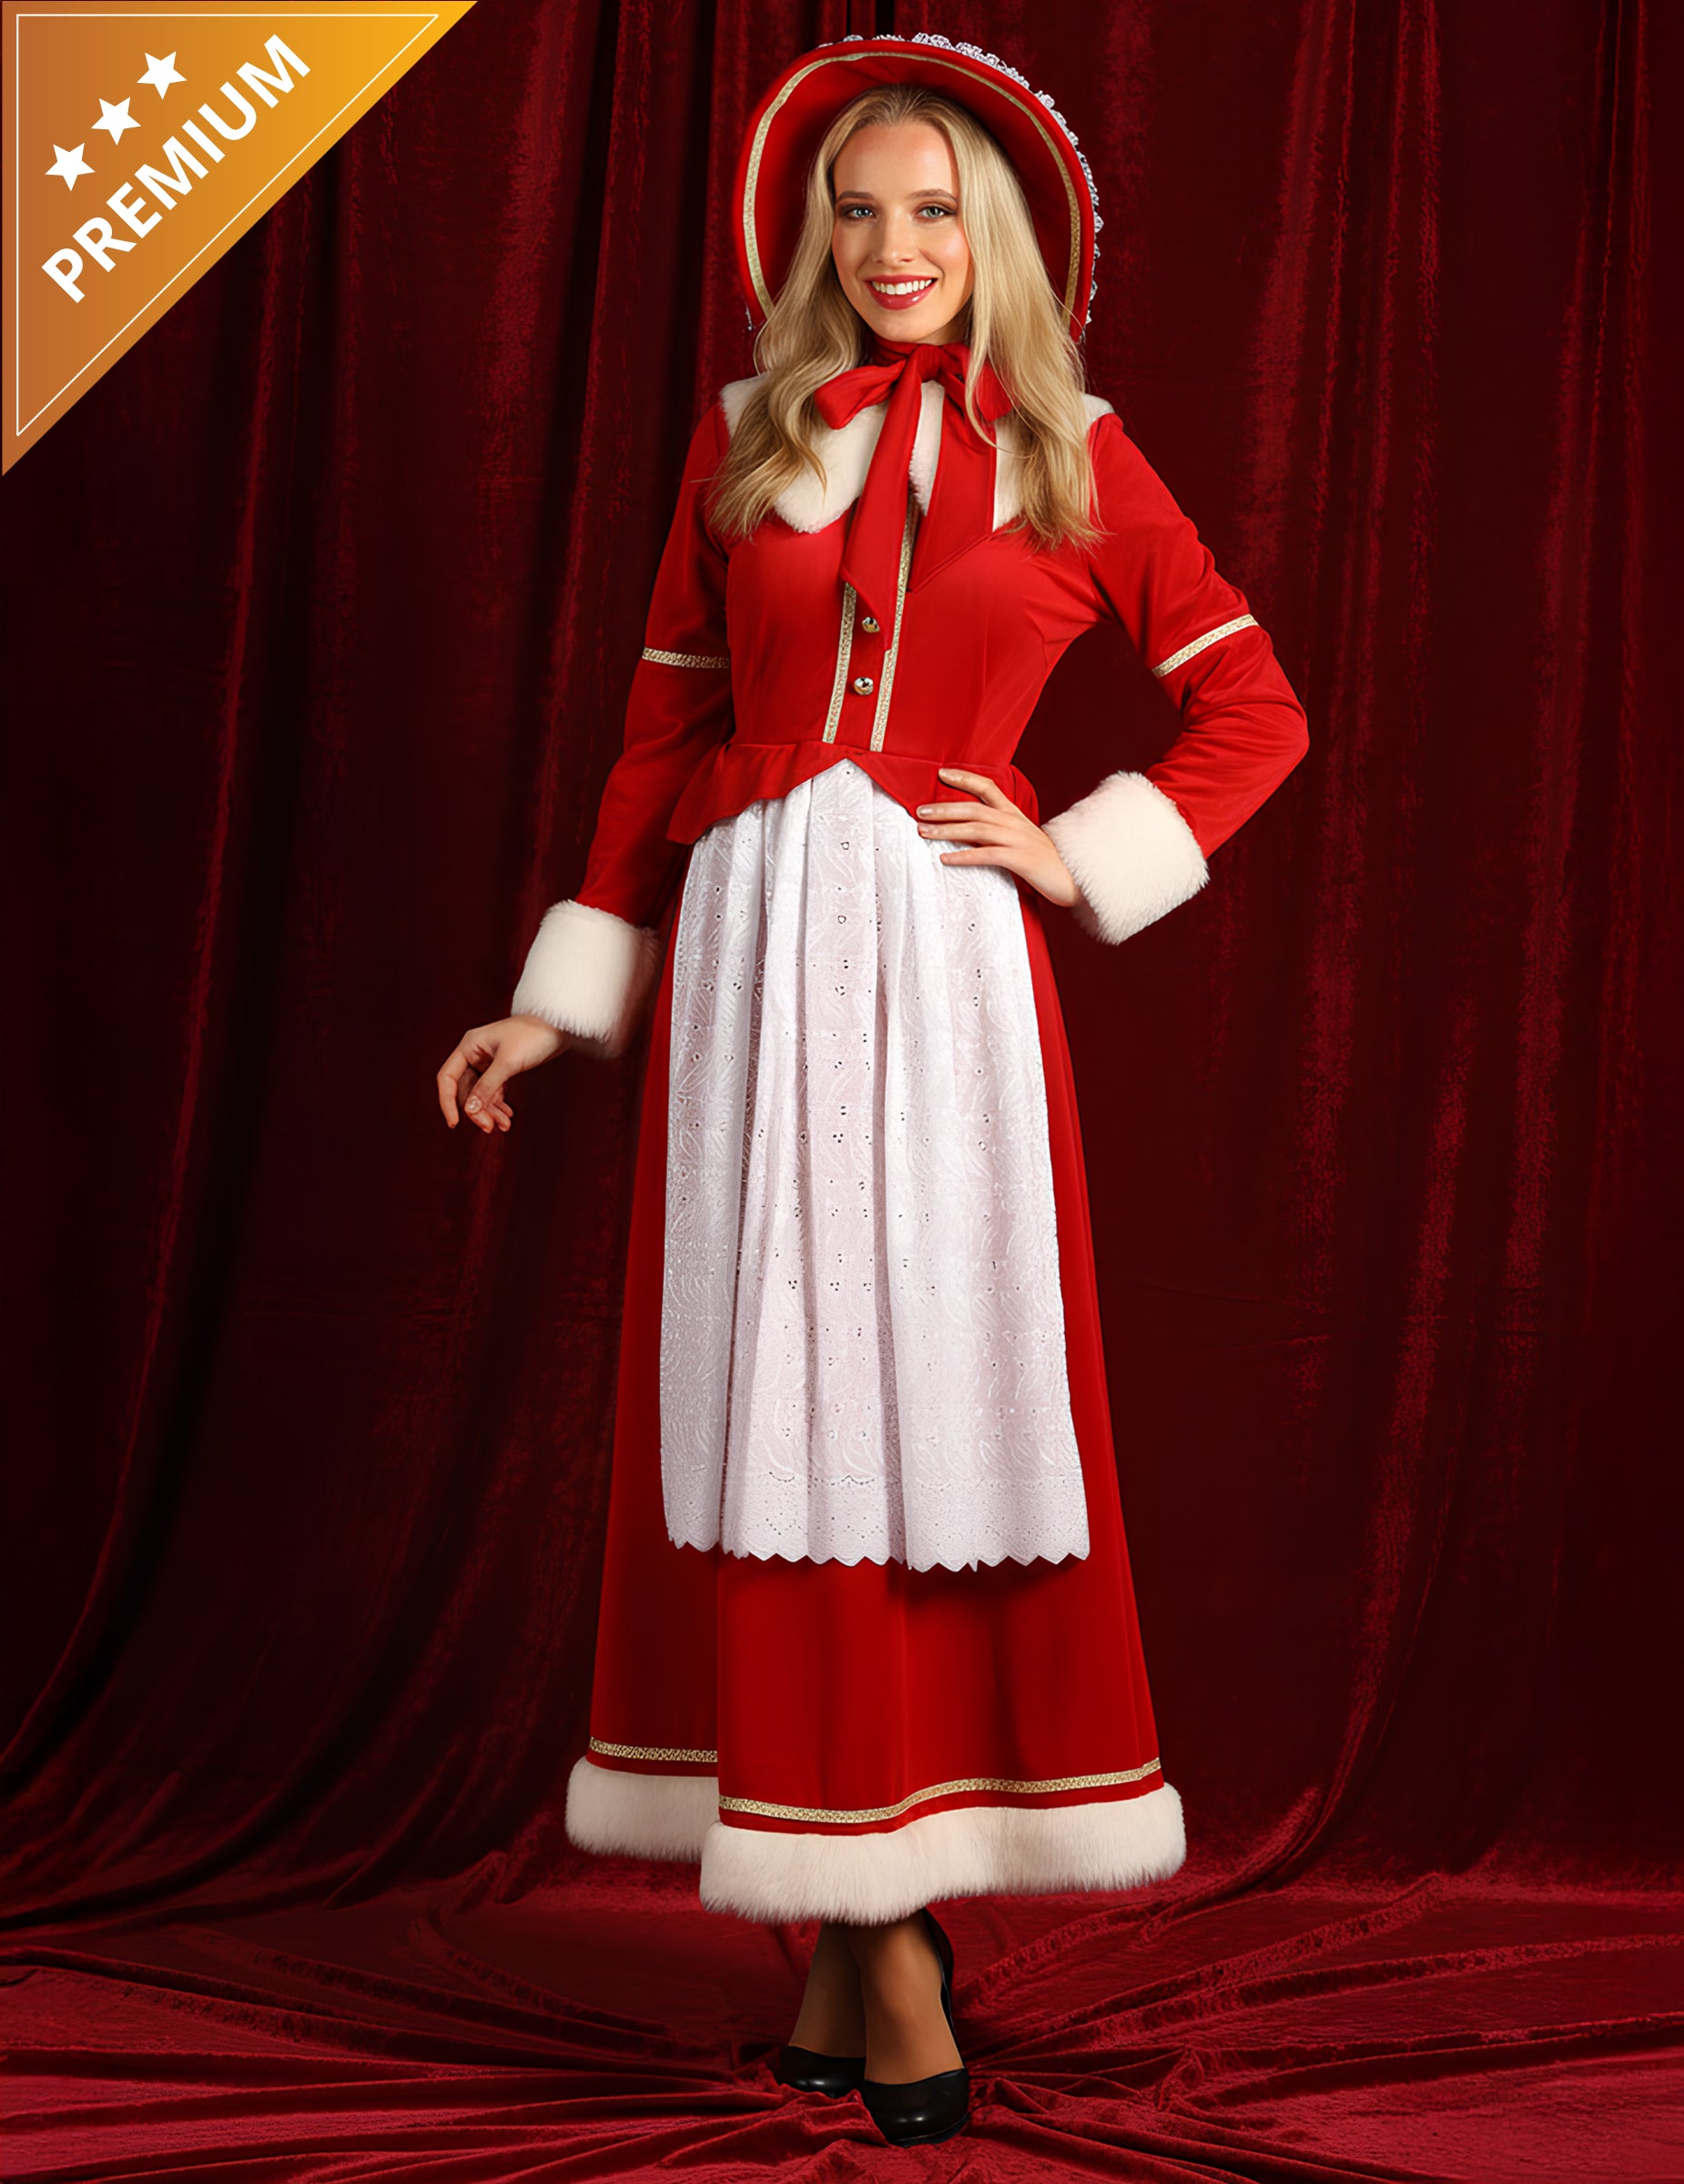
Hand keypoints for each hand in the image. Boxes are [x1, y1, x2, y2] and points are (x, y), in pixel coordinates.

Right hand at [436, 1013, 570, 1134]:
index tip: (455, 1123)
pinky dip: (498, 1105)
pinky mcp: (502, 1068)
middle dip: (476, 1110)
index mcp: (469, 1046)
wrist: (560, 1027)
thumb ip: (487, 1087)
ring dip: (489, 1111)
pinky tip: (507, 1116)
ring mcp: (488, 1062)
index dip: (448, 1102)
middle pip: (465, 1090)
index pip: (448, 1078)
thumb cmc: (534, 1036)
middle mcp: (475, 1054)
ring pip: (480, 1093)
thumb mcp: (508, 1063)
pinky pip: (493, 1091)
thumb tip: (469, 1110)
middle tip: (491, 1128)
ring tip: (505, 1125)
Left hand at [915, 767, 1080, 910]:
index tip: (942, 773)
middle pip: (974, 809)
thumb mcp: (1021, 839)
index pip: (988, 788)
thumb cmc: (1044, 862)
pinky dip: (965, 856)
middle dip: (944, 809)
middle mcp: (1014, 823)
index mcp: (1014, 815)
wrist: (1073, 879)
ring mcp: (1017, 840)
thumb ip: (998, 831)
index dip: (965, 779)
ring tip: (924, 832)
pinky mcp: (1019, 860)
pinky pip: (987, 855)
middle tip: (919, 811)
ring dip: (947, 830)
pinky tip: (946, 859)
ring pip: (976, 830)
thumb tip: (969, 829)